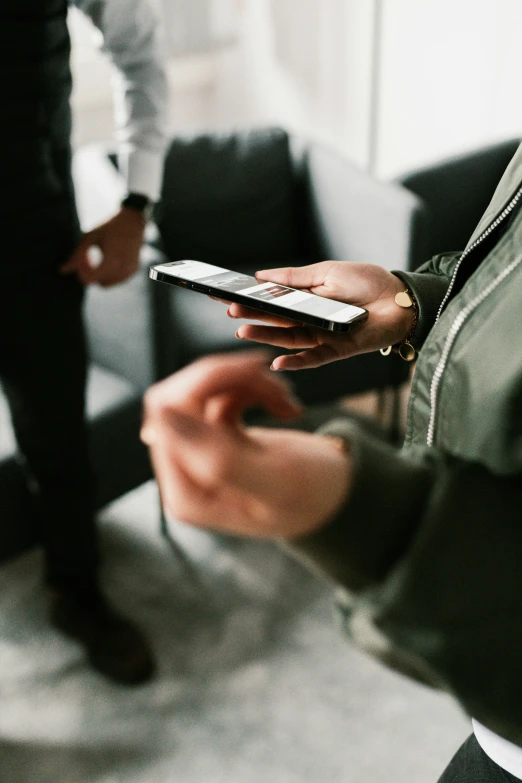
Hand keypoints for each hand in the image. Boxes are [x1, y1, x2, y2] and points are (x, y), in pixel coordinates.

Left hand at [60, 208, 145, 286]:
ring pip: (108, 283)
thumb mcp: (90, 237)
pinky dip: (109, 273)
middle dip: (91, 274)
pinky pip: (116, 279)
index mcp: (111, 263)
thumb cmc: (109, 227)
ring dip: (100, 274)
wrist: (134, 221)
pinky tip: (107, 257)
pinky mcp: (133, 271)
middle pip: (99, 284)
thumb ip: (76, 255)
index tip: (82, 259)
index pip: (89, 280)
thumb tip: (62, 270)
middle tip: (88, 258)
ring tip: (97, 257)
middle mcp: (122, 271)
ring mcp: (129, 272)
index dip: (82, 272)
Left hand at [141, 352, 351, 537]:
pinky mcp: (214, 437)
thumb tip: (161, 417)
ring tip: (287, 399)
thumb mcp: (275, 480)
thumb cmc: (314, 496)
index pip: (167, 414)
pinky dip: (253, 390)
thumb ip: (219, 458)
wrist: (339, 498)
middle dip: (227, 378)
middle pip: (179, 396)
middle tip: (274, 380)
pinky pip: (218, 394)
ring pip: (200, 390)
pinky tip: (284, 406)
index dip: (206, 380)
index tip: (257, 370)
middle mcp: (184, 474)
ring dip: (246, 383)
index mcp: (188, 493)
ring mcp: (198, 454)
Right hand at [227, 261, 413, 369]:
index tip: (227, 297)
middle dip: (253, 316)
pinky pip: (313, 359)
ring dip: (266, 337)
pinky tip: (277, 362)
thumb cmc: (368, 282)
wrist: (402, 298)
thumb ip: (294, 278)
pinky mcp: (338, 350)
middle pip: (277, 322)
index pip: (273, 302)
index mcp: (306, 300)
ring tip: (243, 330)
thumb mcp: (327, 272)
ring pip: (289, 340)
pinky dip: (296, 363)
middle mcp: (311, 320)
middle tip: (229, 311)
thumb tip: (261, 276)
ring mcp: (323, 336)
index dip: (251, 301)